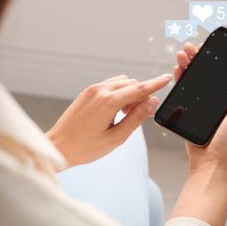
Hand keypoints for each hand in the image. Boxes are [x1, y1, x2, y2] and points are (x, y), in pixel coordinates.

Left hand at [46, 74, 171, 168]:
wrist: (59, 146)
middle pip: (131, 84)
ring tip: (128, 114)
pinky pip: (109, 85)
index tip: (168, 78)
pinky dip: (119, 92)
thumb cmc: (85, 147)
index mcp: (108, 102)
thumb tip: (152, 102)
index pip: (139, 88)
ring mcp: (92, 90)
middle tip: (145, 114)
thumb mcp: (116, 138)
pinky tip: (117, 109)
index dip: (156, 83)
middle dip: (142, 95)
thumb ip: (136, 118)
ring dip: (130, 93)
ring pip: (121, 82)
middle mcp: (99, 91)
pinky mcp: (87, 92)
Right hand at [171, 42, 226, 225]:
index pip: (223, 74)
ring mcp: (202, 106)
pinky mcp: (189, 113)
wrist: (210, 161)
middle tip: (191, 47)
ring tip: (181, 55)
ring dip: (187, 66)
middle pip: (205, 74)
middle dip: (197, 59)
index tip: (209, 48)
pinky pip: (183, 94)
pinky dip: (180, 81)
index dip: (215, 59)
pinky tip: (178, 71)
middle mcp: (216, 101)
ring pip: (193, 81)